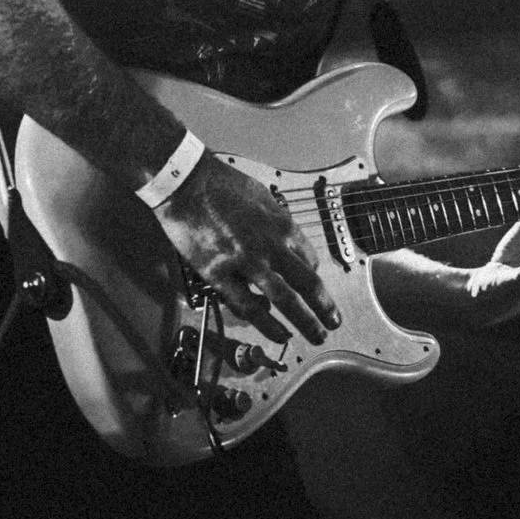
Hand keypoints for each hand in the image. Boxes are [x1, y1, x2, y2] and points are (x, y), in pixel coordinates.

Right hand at [151, 153, 337, 343]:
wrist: (186, 182)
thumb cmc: (221, 184)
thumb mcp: (263, 196)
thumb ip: (277, 221)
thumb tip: (286, 238)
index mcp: (282, 225)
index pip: (310, 260)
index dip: (315, 280)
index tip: (314, 289)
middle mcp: (270, 245)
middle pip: (307, 283)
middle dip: (325, 307)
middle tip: (334, 323)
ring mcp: (246, 262)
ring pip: (284, 300)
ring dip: (304, 322)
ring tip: (314, 336)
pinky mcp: (219, 274)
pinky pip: (246, 305)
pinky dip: (265, 323)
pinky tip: (276, 333)